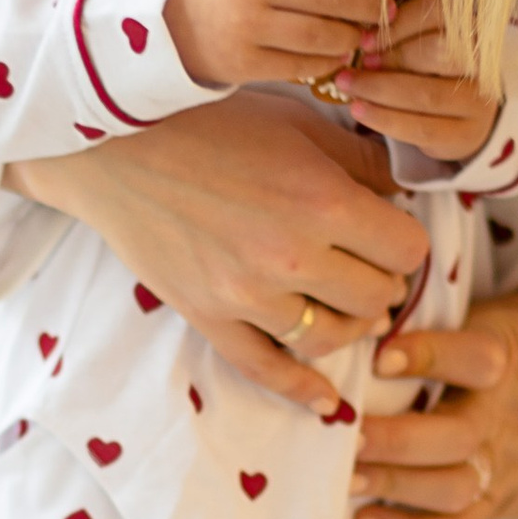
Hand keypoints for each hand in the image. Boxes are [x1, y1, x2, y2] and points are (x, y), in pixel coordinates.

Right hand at [7, 95, 429, 410]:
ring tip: (343, 302)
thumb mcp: (295, 123)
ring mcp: (246, 296)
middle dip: (380, 279)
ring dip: (348, 324)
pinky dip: (301, 389)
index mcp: (322, 203)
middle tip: (364, 261)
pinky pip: (263, 368)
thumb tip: (399, 192)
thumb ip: (357, 160)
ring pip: (330, 337)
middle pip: (376, 297)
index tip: (389, 228)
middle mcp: (290, 258)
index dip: (405, 239)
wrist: (110, 143)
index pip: (407, 249)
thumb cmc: (206, 118)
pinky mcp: (207, 316)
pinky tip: (326, 400)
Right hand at [164, 0, 387, 90]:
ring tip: (363, 36)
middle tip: (387, 13)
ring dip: (351, 36)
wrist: (159, 16)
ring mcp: (246, 26)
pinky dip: (327, 61)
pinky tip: (338, 55)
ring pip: (320, 34)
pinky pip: (300, 65)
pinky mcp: (243, 63)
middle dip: (368, 6)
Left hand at [337, 0, 500, 164]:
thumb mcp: (421, 44)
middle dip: (391, 58)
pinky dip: (385, 119)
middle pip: (438, 53)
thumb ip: (401, 34)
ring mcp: (479, 102)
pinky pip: (421, 128)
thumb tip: (364, 39)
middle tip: (355, 64)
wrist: (465, 118)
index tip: (364, 40)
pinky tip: (359, 111)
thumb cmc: (433, 71)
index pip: (439, 16)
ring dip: (379, 90)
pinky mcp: (465, 135)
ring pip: (427, 94)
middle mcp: (483, 63)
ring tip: (348, 86)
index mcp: (472, 29)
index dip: (399, 26)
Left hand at [349, 292, 517, 518]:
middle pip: (446, 437)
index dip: (423, 355)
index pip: (466, 357)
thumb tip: (392, 303)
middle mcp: (503, 419)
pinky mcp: (500, 503)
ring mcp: (502, 468)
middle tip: (346, 432)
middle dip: (391, 439)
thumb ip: (470, 314)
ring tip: (346, 477)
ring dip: (392, 487)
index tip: (380, 356)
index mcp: (510, 360)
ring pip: (444, 489)